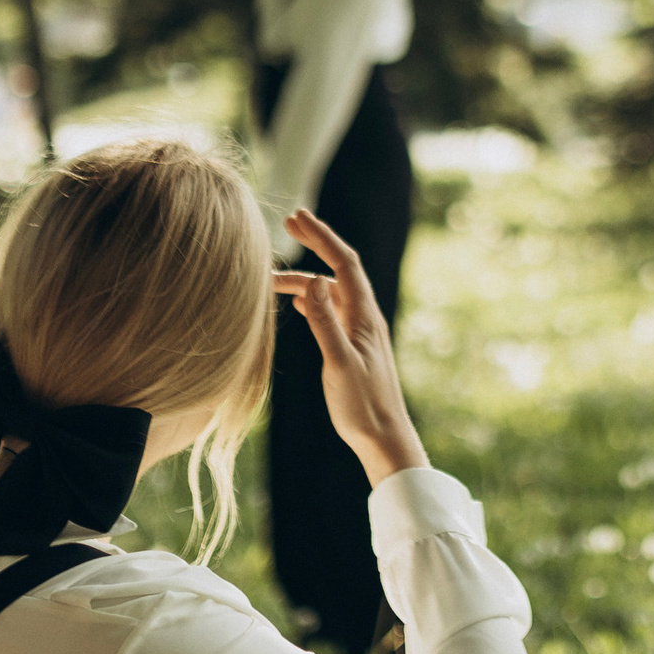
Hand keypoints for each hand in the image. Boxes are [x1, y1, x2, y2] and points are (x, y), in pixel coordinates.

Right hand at [274, 211, 425, 485]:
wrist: (383, 437)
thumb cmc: (363, 405)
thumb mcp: (339, 363)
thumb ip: (325, 322)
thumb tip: (315, 280)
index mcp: (364, 315)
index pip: (343, 263)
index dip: (322, 236)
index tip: (297, 216)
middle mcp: (364, 317)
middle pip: (338, 269)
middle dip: (315, 243)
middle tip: (289, 222)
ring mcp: (359, 331)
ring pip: (330, 292)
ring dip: (304, 278)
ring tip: (270, 278)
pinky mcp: (352, 346)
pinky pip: (331, 311)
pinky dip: (312, 298)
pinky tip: (298, 300)